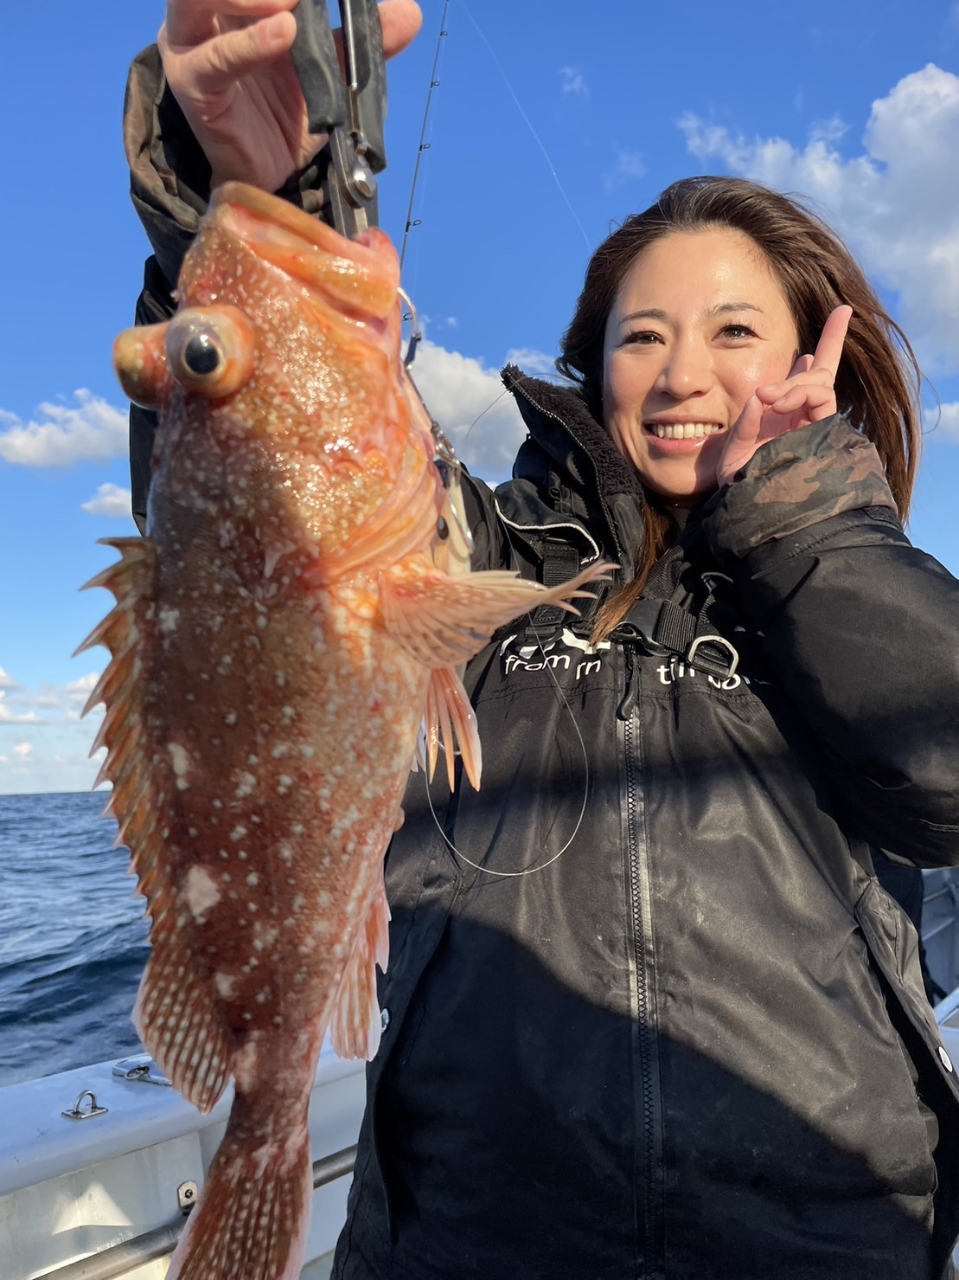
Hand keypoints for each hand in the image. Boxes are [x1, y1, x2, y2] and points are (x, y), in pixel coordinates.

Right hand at [159, 0, 422, 192]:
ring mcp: (192, 46)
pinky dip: (250, 44)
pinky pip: (216, 59)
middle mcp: (203, 13)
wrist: (267, 176)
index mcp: (235, 2)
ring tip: (292, 4)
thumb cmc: (285, 111)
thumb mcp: (329, 69)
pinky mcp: (194, 84)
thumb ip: (361, 40)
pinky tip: (284, 33)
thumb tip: (409, 13)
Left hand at [716, 305, 852, 486]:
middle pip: (818, 373)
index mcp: (783, 414)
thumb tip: (764, 394)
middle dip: (815, 358)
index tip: (844, 309)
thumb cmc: (739, 485)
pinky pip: (822, 399)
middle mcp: (802, 416)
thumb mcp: (734, 450)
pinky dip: (801, 394)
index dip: (829, 341)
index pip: (809, 372)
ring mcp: (813, 424)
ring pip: (820, 383)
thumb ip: (747, 422)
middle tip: (771, 390)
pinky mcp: (822, 434)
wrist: (750, 513)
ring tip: (769, 399)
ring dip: (795, 385)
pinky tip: (777, 401)